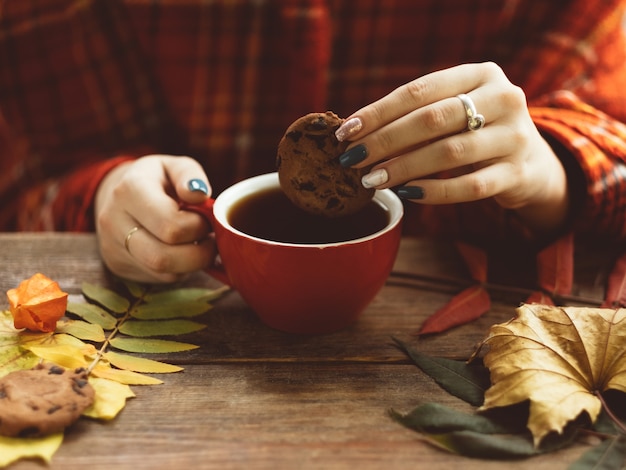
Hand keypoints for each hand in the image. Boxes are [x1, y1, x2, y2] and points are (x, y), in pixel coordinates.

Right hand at [95, 154, 215, 282]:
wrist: (120, 195)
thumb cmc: (157, 180)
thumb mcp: (174, 166)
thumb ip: (189, 175)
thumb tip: (200, 195)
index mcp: (129, 190)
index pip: (171, 225)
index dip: (198, 227)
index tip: (207, 219)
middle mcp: (114, 220)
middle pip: (163, 256)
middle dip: (199, 252)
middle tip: (210, 239)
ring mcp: (112, 247)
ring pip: (162, 272)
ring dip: (192, 264)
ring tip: (201, 245)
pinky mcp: (118, 266)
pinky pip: (158, 279)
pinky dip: (179, 269)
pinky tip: (184, 253)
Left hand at [335, 62, 569, 234]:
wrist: (532, 163)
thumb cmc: (477, 134)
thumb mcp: (455, 113)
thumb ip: (417, 116)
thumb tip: (356, 134)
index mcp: (480, 74)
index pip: (418, 90)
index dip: (377, 112)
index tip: (346, 132)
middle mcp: (503, 97)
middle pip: (431, 119)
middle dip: (384, 141)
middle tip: (352, 160)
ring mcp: (515, 135)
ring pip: (448, 152)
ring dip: (403, 167)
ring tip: (372, 180)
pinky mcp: (518, 172)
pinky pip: (470, 185)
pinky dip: (435, 191)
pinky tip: (408, 193)